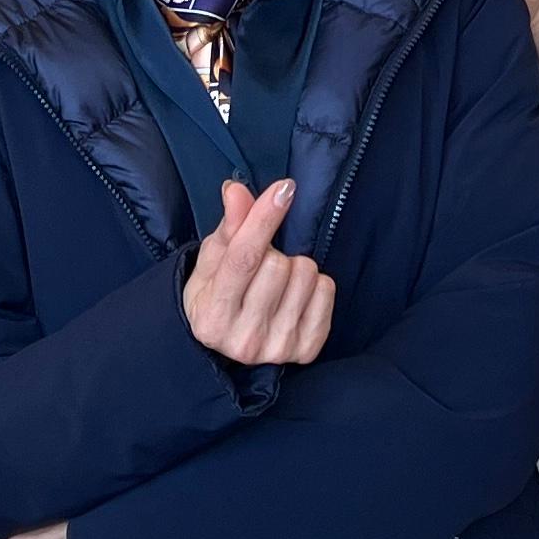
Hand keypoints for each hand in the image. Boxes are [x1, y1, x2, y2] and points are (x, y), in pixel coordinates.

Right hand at [183, 175, 337, 365]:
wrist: (232, 344)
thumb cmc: (218, 292)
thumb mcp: (213, 259)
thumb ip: (229, 224)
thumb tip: (236, 190)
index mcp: (212, 316)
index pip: (243, 258)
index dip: (264, 219)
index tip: (284, 189)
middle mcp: (243, 339)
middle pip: (278, 264)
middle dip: (274, 252)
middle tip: (262, 264)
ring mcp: (277, 348)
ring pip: (305, 274)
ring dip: (295, 267)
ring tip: (279, 282)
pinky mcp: (307, 350)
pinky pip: (326, 290)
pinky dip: (315, 284)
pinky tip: (296, 295)